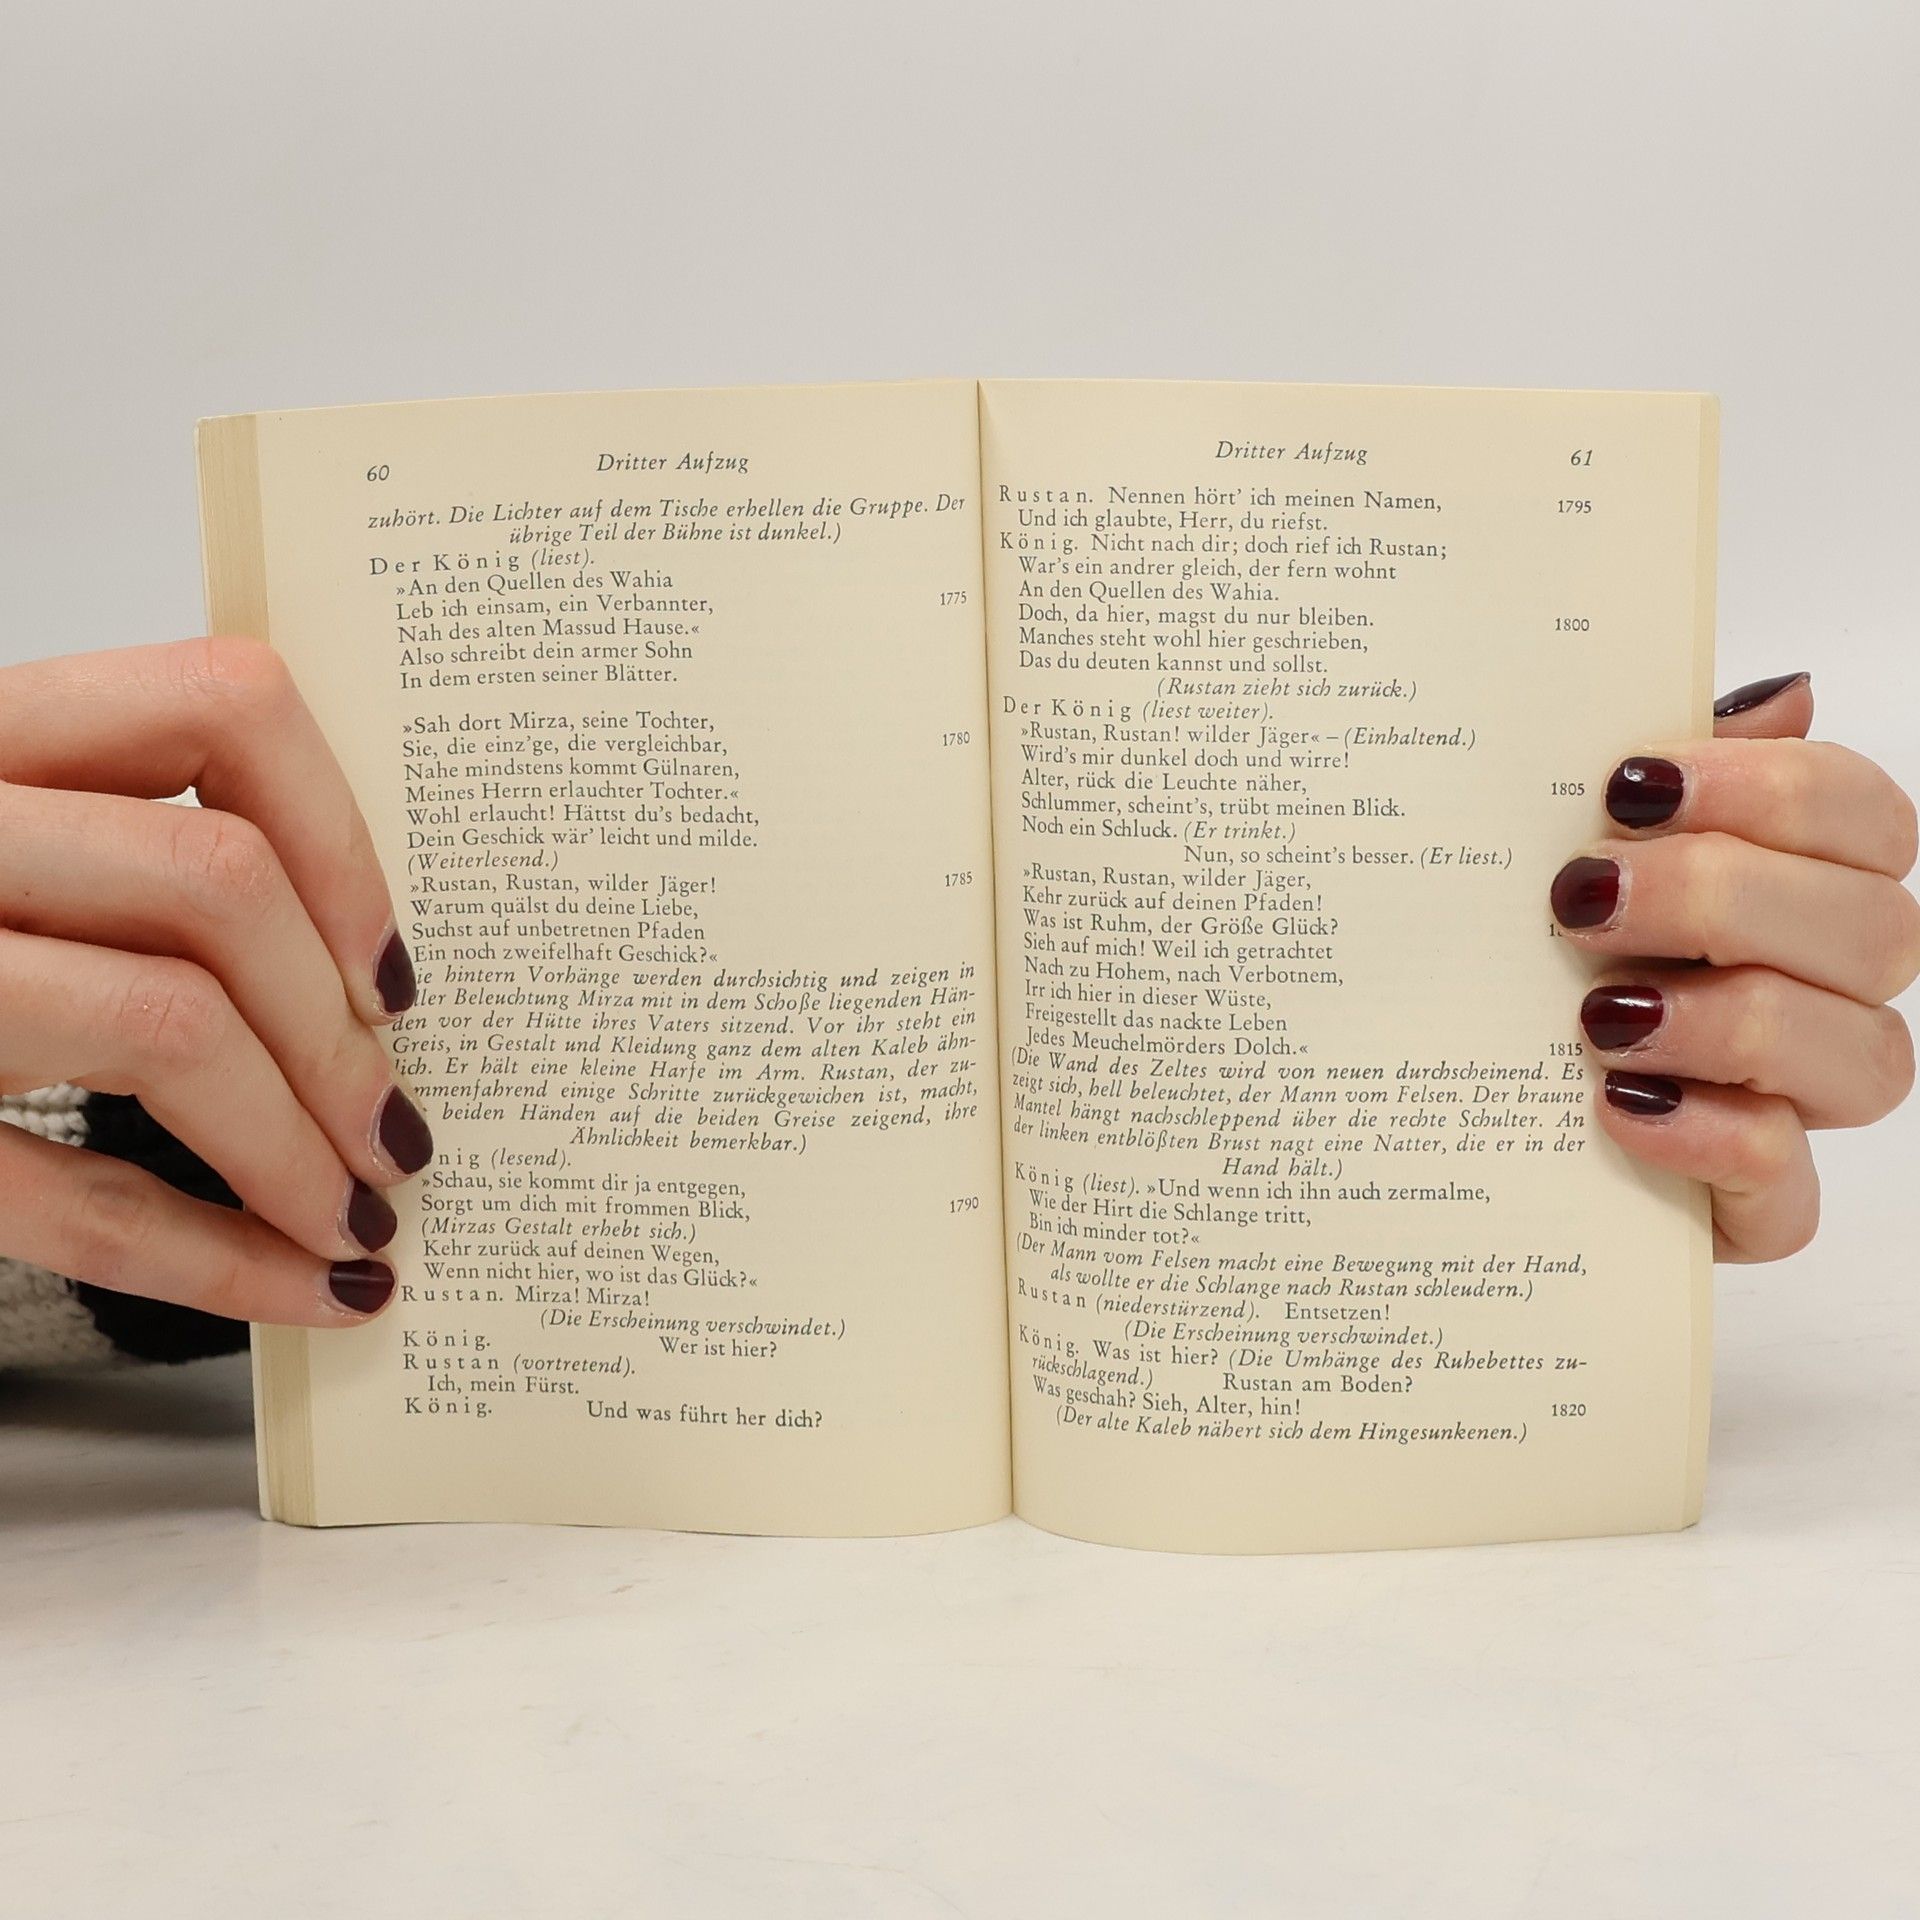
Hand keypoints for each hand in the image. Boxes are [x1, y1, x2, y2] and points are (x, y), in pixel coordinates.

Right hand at [0, 636, 429, 1324]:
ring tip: (360, 1220)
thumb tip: (356, 970)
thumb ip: (119, 847)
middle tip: (395, 1133)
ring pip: (166, 1027)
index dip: (348, 839)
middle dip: (341, 1035)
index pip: (224, 704)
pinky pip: (69, 1197)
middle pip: (216, 883)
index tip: (395, 967)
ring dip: (299, 1147)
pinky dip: (215, 1261)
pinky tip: (298, 1294)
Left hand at [1551, 672, 1919, 1259]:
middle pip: (1873, 929)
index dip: (1767, 789)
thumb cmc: (1536, 959)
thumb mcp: (1575, 858)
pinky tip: (1617, 1104)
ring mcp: (1800, 1101)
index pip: (1862, 818)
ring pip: (1863, 1056)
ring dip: (1728, 1021)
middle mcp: (1826, 990)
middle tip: (1580, 895)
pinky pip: (1786, 1181)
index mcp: (1799, 888)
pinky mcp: (1755, 1203)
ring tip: (1597, 1014)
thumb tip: (1785, 696)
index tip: (1628, 785)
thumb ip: (1670, 784)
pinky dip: (1710, 1138)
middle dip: (1724, 897)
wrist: (1457, 1109)